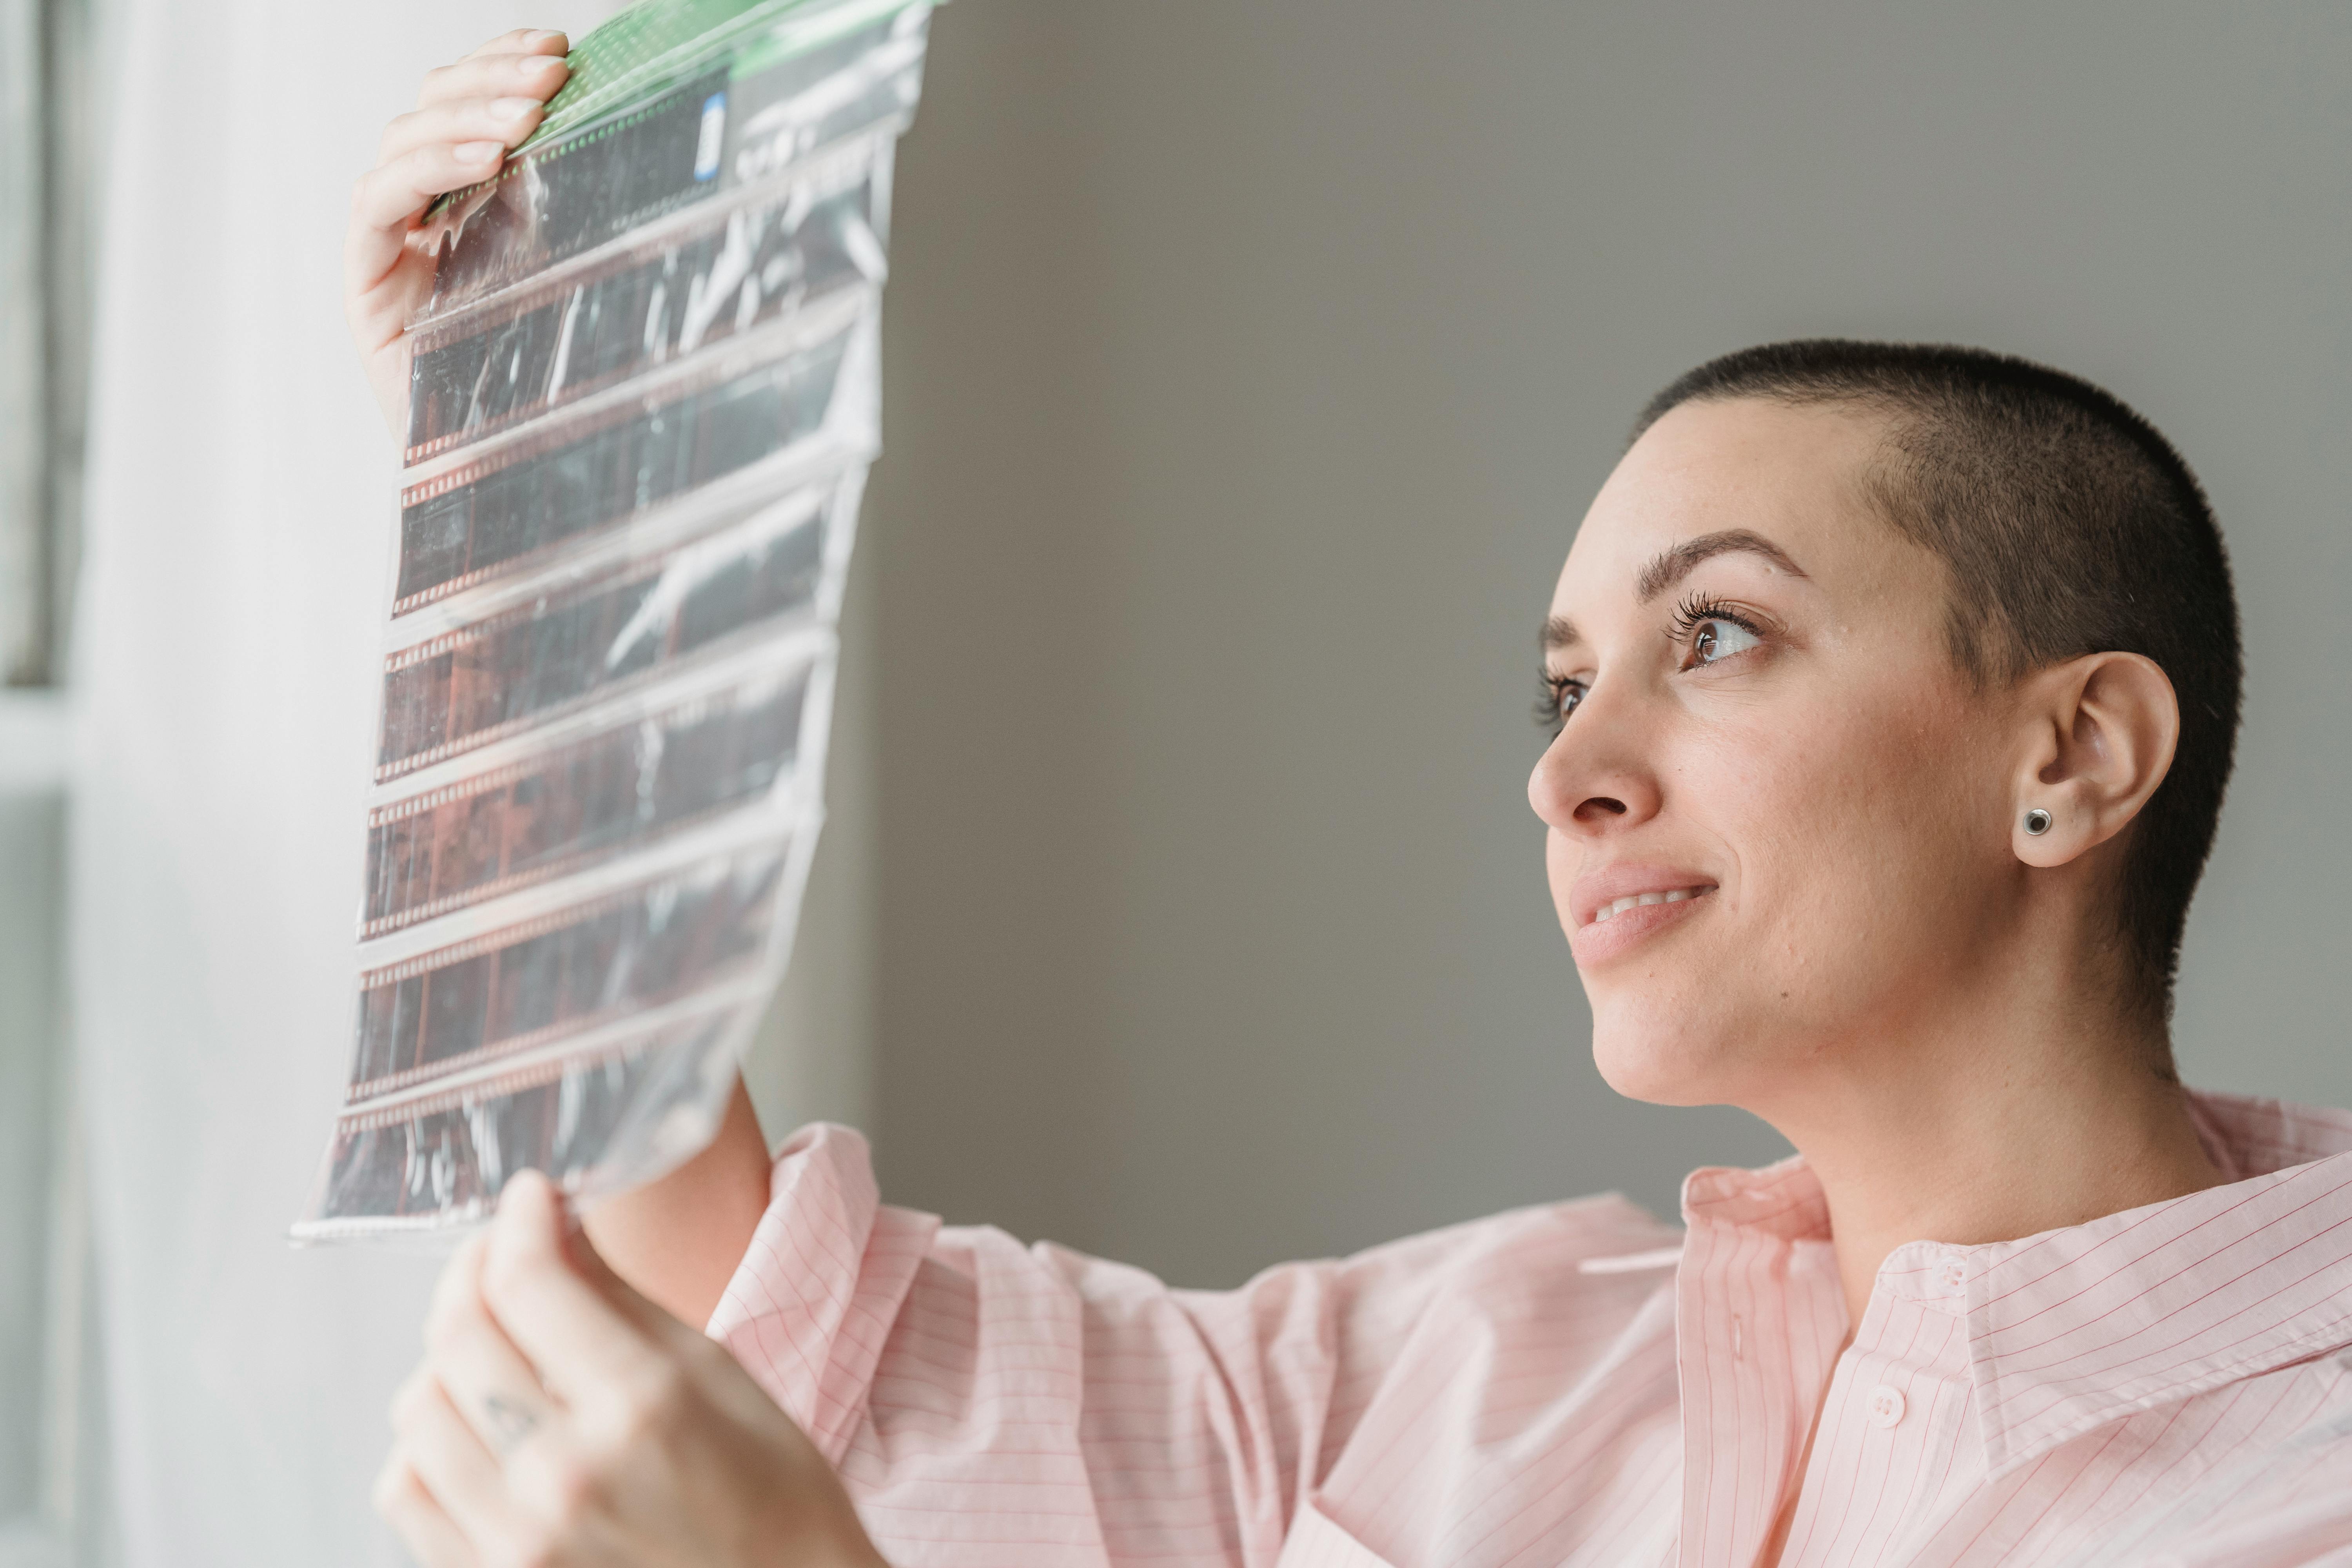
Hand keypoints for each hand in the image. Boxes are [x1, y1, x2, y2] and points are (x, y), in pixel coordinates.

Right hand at [346, 29, 572, 437]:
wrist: (506, 469)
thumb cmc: (547, 381)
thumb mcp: (576, 279)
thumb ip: (581, 212)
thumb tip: (631, 137)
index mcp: (463, 203)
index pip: (466, 107)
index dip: (502, 64)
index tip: (557, 45)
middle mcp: (418, 215)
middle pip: (434, 110)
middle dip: (492, 79)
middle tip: (552, 70)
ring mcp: (386, 245)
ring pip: (406, 141)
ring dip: (469, 113)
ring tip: (528, 109)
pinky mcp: (365, 281)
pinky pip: (379, 200)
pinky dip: (429, 167)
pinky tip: (487, 157)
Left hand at [375, 1170, 885, 1567]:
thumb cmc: (774, 1497)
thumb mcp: (718, 1372)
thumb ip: (622, 1301)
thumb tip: (558, 1235)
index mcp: (641, 1408)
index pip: (530, 1281)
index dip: (521, 1219)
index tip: (531, 1199)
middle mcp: (566, 1476)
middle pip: (459, 1336)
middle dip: (475, 1268)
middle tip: (503, 1251)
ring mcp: (517, 1542)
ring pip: (416, 1409)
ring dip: (447, 1355)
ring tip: (494, 1342)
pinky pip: (406, 1490)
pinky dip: (427, 1441)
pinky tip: (477, 1422)